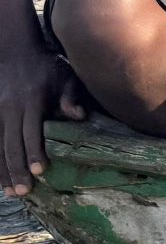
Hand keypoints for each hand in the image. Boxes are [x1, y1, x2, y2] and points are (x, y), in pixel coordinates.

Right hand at [1, 46, 85, 196]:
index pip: (31, 131)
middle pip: (11, 144)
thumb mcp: (64, 76)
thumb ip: (71, 96)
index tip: (38, 171)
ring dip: (1, 170)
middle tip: (23, 192)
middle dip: (16, 169)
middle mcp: (9, 109)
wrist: (12, 51)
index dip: (34, 152)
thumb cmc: (46, 67)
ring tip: (8, 192)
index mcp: (30, 101)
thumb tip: (80, 116)